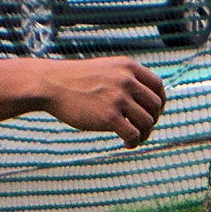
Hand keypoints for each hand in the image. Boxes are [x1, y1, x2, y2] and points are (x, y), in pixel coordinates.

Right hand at [41, 56, 166, 146]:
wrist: (50, 84)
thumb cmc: (76, 80)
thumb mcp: (106, 70)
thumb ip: (126, 79)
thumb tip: (146, 101)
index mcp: (128, 67)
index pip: (158, 86)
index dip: (160, 102)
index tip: (152, 113)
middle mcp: (126, 80)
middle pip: (155, 106)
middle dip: (152, 120)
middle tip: (142, 129)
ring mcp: (118, 98)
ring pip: (147, 122)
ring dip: (144, 134)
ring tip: (133, 139)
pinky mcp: (109, 117)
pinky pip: (134, 134)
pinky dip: (134, 142)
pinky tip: (126, 144)